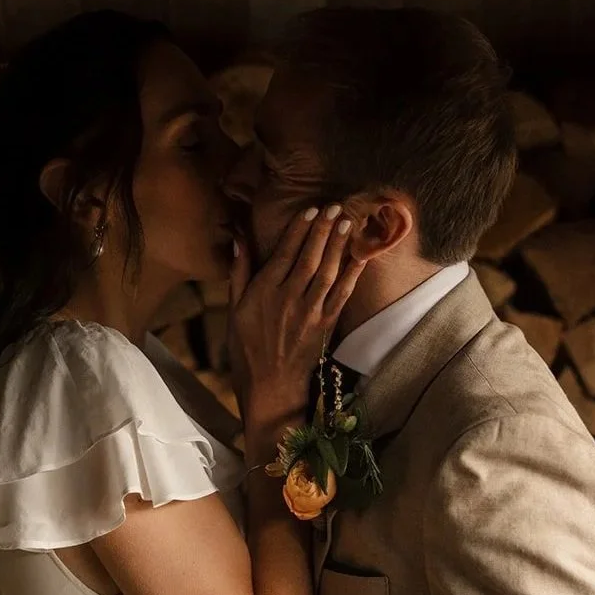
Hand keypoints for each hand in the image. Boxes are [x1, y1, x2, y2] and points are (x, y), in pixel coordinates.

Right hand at [228, 205, 364, 431]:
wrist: (269, 388)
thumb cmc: (246, 351)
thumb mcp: (234, 311)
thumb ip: (239, 273)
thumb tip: (238, 239)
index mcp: (264, 292)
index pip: (285, 253)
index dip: (300, 229)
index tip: (311, 209)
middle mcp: (288, 299)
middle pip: (310, 257)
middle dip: (323, 229)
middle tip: (335, 206)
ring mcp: (309, 312)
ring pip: (327, 271)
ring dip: (339, 245)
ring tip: (347, 221)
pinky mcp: (325, 326)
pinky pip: (341, 294)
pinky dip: (351, 273)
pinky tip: (360, 256)